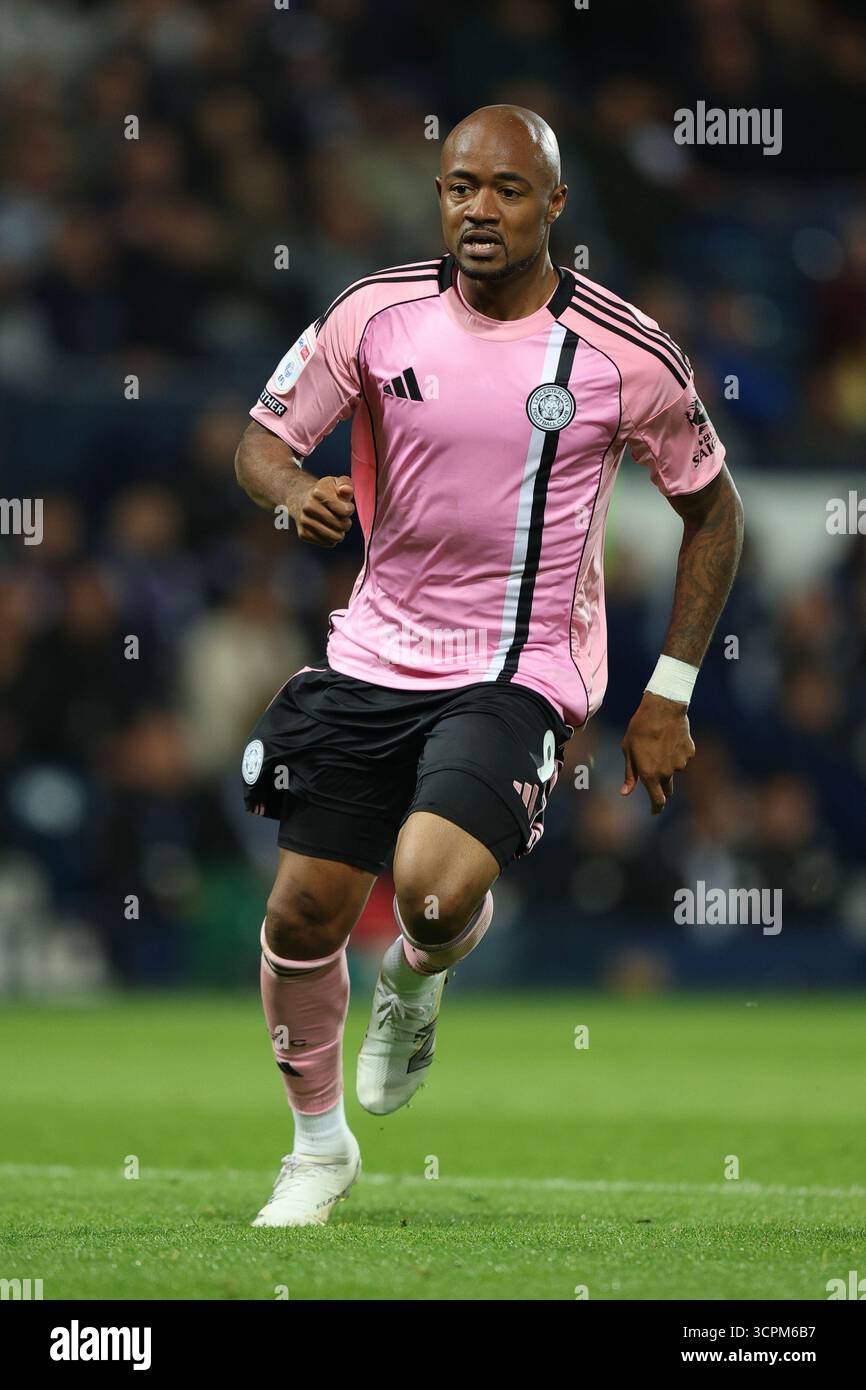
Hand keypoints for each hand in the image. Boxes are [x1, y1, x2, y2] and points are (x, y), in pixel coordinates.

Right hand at [291, 475, 354, 546]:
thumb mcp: (335, 482)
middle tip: (343, 517)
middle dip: (346, 522)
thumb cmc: (324, 492)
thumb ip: (345, 484)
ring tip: (337, 524)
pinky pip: (328, 543)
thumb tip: (346, 490)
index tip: (346, 506)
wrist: (300, 499)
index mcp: (318, 493)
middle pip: (341, 525)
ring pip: (335, 537)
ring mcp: (304, 521)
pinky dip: (332, 538)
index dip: (349, 509)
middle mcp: (308, 507)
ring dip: (340, 532)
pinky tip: (328, 529)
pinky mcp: (303, 534)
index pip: (345, 511)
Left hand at [620, 691, 694, 814]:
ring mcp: (681, 763)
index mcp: (650, 774)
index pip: (657, 800)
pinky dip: (677, 753)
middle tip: (655, 778)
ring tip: (659, 745)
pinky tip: (670, 739)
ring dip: (668, 765)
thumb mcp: (628, 750)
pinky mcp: (690, 752)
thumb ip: (630, 774)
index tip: (654, 812)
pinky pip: (682, 757)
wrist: (662, 708)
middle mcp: (667, 772)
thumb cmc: (640, 728)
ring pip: (674, 770)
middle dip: (662, 788)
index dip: (656, 808)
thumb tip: (625, 793)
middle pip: (667, 789)